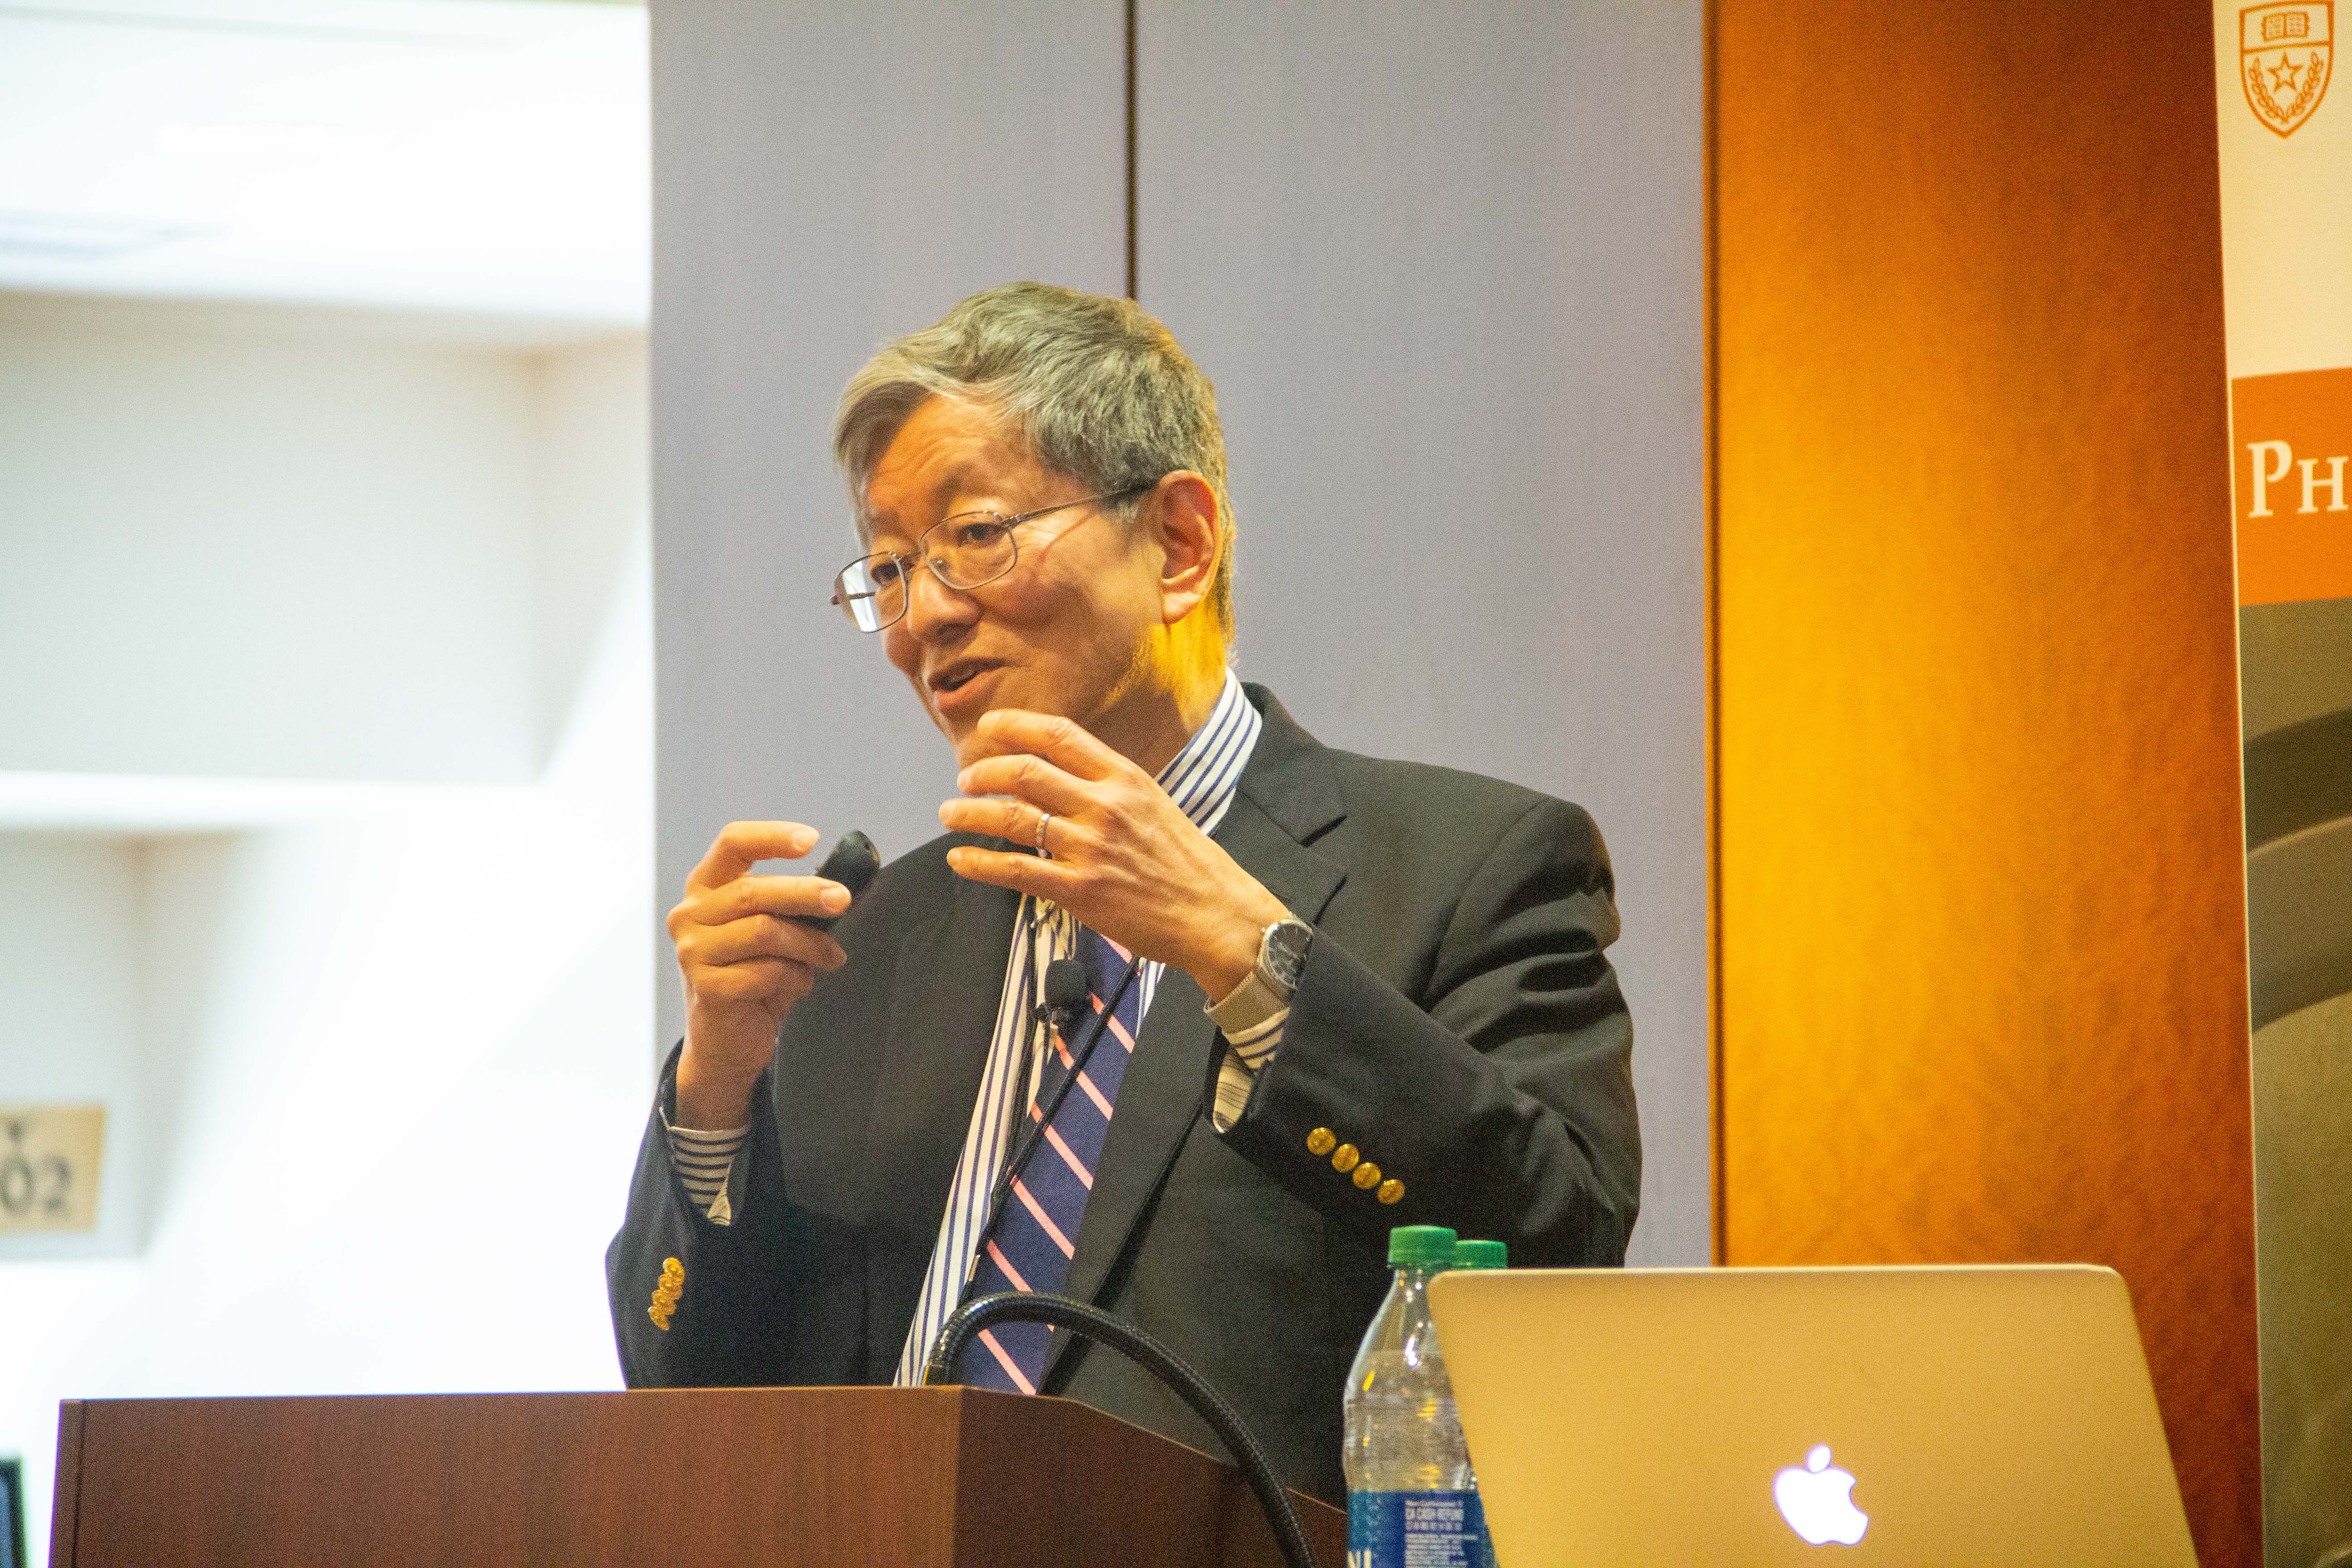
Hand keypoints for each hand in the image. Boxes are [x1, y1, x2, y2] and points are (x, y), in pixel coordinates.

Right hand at [668, 821, 850, 1127]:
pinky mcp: (707, 988)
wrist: (729, 1039)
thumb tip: (845, 885)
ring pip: (764, 932)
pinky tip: (799, 984)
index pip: (732, 844)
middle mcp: (690, 914)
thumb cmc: (756, 974)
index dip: (772, 836)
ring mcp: (692, 952)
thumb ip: (796, 905)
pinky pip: (765, 972)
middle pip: (753, 890)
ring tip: (829, 957)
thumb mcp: (775, 929)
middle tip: (842, 900)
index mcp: (706, 887)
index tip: (812, 840)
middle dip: (806, 893)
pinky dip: (794, 977)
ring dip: (808, 944)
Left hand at [939, 710, 1290, 1001]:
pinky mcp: (1080, 890)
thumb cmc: (1186, 862)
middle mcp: (1104, 806)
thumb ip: (1107, 786)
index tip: (987, 726)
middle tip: (964, 779)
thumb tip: (1057, 774)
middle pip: (1025, 771)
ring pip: (1012, 817)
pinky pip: (1015, 869)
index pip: (1058, 735)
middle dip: (982, 772)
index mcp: (1124, 777)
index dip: (1014, 725)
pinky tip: (959, 859)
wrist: (1215, 914)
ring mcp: (1090, 848)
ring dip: (970, 813)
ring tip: (950, 814)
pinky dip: (979, 863)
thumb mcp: (1153, 804)